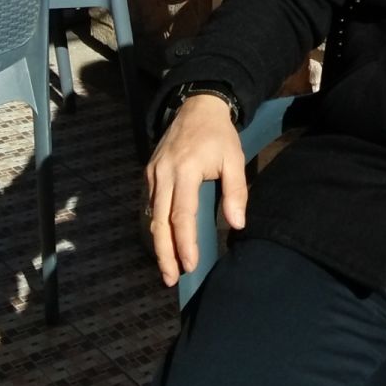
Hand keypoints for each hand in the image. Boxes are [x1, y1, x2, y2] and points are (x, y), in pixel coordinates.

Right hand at [145, 95, 246, 286]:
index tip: (190, 265)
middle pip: (159, 222)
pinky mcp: (149, 173)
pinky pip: (148, 204)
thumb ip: (236, 191)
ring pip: (150, 216)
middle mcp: (163, 174)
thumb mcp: (234, 158)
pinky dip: (154, 226)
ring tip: (167, 269)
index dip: (184, 243)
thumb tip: (237, 224)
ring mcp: (152, 174)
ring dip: (158, 244)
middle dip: (164, 254)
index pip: (181, 215)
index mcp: (185, 170)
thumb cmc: (218, 134)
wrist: (197, 106)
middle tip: (171, 279)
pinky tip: (163, 242)